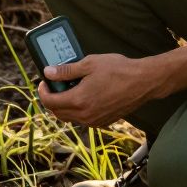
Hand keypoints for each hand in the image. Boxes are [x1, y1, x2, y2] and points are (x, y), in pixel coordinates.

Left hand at [37, 53, 164, 127]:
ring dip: (65, 105)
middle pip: (58, 113)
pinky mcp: (104, 122)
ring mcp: (96, 121)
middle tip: (54, 85)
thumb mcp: (89, 64)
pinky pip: (84, 119)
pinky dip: (78, 109)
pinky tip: (84, 95)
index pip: (50, 102)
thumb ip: (66, 71)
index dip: (43, 92)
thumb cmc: (118, 70)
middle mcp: (86, 116)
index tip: (44, 82)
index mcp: (79, 101)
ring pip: (71, 117)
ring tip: (69, 88)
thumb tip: (48, 72)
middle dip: (52, 99)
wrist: (143, 82)